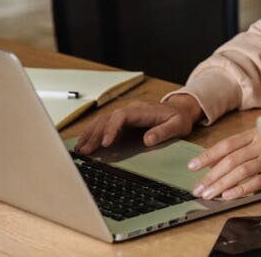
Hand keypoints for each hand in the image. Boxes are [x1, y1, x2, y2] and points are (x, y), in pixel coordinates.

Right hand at [75, 95, 202, 153]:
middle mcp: (130, 110)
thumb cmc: (178, 118)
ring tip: (80, 149)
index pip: (121, 116)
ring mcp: (124, 114)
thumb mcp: (177, 125)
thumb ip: (164, 132)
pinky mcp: (122, 122)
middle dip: (95, 135)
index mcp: (142, 110)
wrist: (179, 110)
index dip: (111, 128)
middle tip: (85, 151)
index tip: (106, 143)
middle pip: (107, 119)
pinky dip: (93, 134)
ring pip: (102, 121)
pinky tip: (85, 144)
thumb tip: (148, 140)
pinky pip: (104, 125)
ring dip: (90, 134)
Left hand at [188, 128, 260, 199]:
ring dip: (222, 183)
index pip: (226, 144)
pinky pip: (259, 181)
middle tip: (198, 189)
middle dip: (212, 175)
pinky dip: (242, 189)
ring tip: (208, 194)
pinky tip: (228, 195)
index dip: (208, 155)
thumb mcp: (258, 141)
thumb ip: (237, 151)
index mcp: (254, 134)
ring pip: (242, 170)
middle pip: (232, 159)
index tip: (192, 166)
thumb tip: (212, 164)